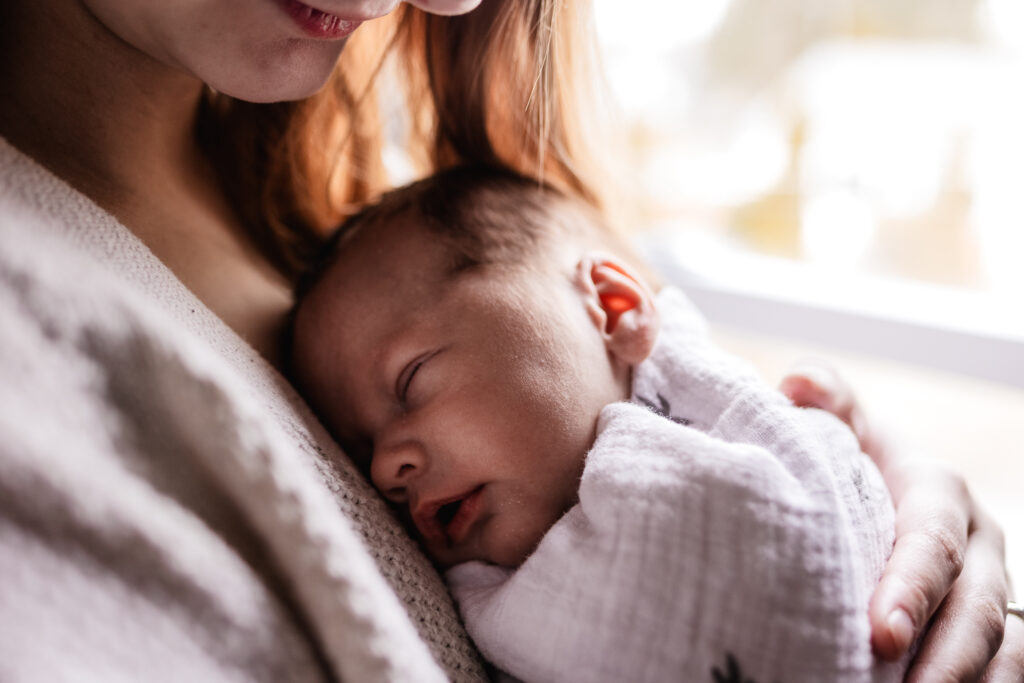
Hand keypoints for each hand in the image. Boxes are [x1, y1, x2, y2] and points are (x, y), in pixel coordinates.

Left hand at [780, 362, 1022, 681]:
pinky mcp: (989, 633)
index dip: (913, 588)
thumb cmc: (855, 458)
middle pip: (977, 611)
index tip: (883, 634)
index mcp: (942, 493)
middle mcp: (980, 547)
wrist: (888, 488)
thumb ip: (826, 402)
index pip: (934, 543)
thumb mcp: (844, 424)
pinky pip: (1000, 672)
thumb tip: (796, 384)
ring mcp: (991, 593)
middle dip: (944, 659)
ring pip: (1000, 651)